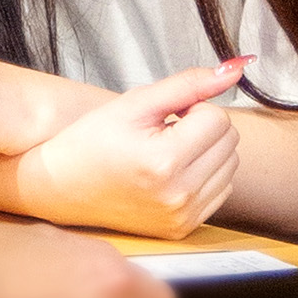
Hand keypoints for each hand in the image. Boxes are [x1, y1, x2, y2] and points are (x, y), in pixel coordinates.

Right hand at [14, 60, 245, 238]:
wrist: (61, 187)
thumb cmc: (92, 140)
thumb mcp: (135, 103)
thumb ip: (187, 84)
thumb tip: (236, 68)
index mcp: (164, 162)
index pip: (218, 118)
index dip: (192, 106)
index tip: (164, 115)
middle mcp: (179, 196)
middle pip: (229, 141)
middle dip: (202, 127)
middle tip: (163, 131)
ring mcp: (182, 217)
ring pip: (230, 165)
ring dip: (206, 151)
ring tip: (165, 151)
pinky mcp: (183, 230)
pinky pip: (222, 190)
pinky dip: (204, 175)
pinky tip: (171, 172)